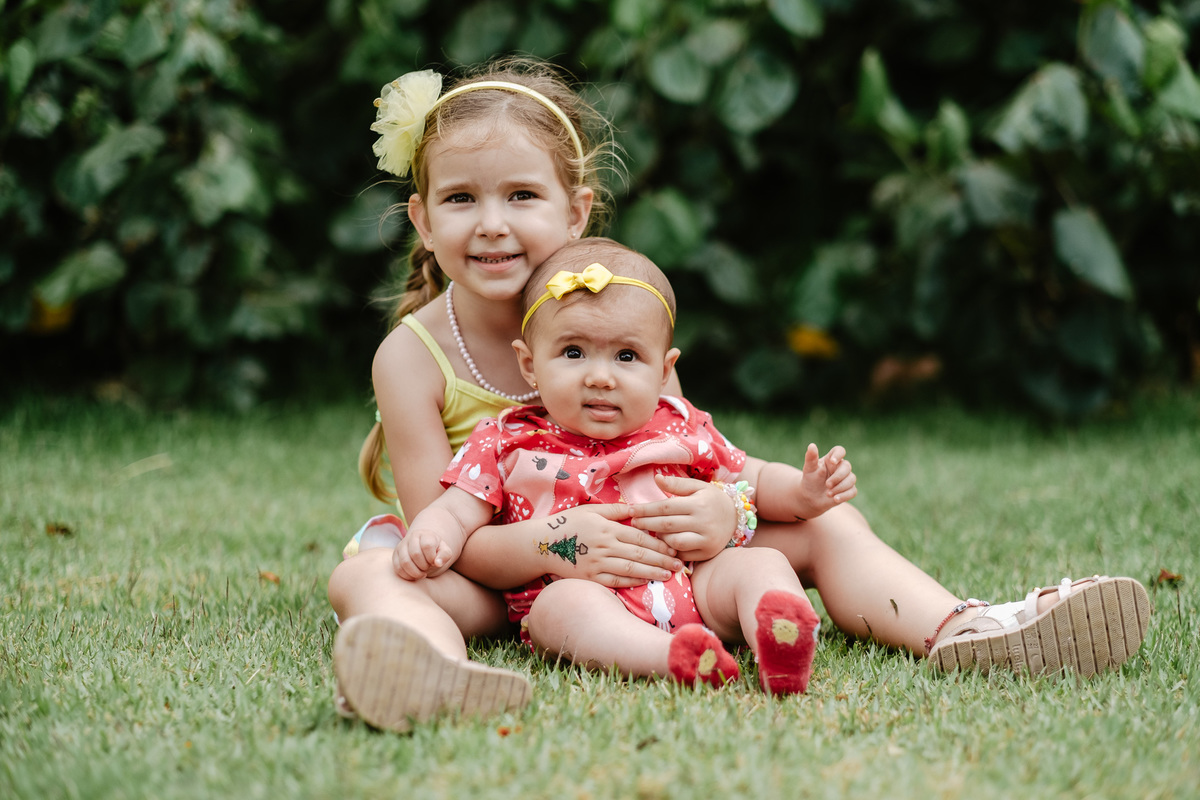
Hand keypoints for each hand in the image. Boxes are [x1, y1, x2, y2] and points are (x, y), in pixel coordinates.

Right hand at [392, 529, 457, 580]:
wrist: (424, 549)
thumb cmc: (436, 551)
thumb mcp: (444, 551)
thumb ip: (445, 555)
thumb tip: (438, 563)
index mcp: (425, 534)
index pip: (427, 546)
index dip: (431, 557)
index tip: (434, 562)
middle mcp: (411, 538)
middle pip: (415, 554)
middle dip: (424, 566)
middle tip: (428, 568)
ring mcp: (401, 546)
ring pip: (405, 562)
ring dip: (415, 572)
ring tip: (422, 574)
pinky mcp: (395, 555)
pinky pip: (398, 568)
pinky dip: (407, 576)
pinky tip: (415, 576)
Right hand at [535, 503, 684, 587]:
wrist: (541, 544)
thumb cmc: (568, 523)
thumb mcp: (591, 510)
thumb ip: (616, 510)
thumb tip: (640, 508)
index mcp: (607, 528)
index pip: (640, 536)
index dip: (660, 543)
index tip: (675, 547)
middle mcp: (604, 546)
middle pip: (640, 554)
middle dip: (663, 559)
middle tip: (680, 564)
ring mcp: (597, 563)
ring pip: (631, 569)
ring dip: (652, 572)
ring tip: (669, 575)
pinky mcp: (591, 578)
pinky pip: (616, 581)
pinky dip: (633, 581)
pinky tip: (646, 581)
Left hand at [627, 474, 735, 561]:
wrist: (736, 517)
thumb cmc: (711, 499)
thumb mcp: (698, 487)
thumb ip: (677, 484)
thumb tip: (656, 478)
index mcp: (699, 503)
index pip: (666, 507)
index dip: (646, 509)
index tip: (630, 510)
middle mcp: (704, 522)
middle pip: (667, 525)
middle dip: (646, 524)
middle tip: (633, 522)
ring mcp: (707, 539)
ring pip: (674, 541)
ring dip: (658, 538)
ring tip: (649, 531)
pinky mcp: (707, 553)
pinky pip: (683, 554)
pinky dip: (671, 549)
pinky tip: (663, 543)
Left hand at [794, 443, 856, 519]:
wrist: (810, 497)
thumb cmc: (810, 480)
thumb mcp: (809, 469)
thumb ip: (811, 458)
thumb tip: (812, 445)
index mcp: (831, 459)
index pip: (840, 451)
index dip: (838, 455)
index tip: (832, 462)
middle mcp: (840, 467)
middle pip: (847, 466)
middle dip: (838, 477)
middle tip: (827, 484)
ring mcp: (846, 479)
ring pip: (851, 479)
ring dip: (840, 487)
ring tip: (828, 494)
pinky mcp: (849, 490)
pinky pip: (853, 491)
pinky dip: (844, 495)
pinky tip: (835, 499)